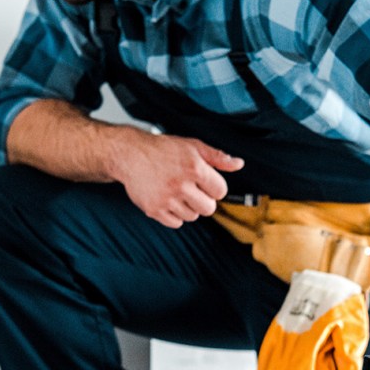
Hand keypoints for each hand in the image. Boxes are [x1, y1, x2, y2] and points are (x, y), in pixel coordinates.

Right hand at [110, 131, 243, 227]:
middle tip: (192, 189)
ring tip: (178, 193)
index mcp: (194, 167)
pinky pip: (176, 223)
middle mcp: (180, 184)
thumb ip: (217, 157)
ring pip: (193, 216)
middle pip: (209, 208)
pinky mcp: (154, 209)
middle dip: (204, 200)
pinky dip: (175, 215)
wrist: (130, 155)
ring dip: (189, 207)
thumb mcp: (192, 146)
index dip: (214, 187)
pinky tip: (169, 200)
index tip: (205, 182)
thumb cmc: (163, 150)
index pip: (220, 191)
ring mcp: (166, 198)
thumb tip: (239, 164)